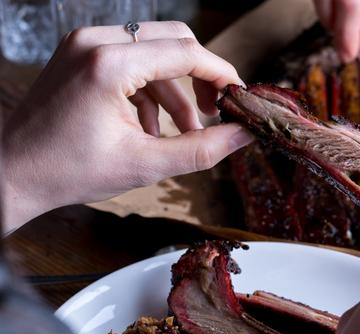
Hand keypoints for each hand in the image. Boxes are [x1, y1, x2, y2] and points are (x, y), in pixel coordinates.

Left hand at [1, 21, 253, 231]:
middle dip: (200, 77)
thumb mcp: (145, 165)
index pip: (186, 53)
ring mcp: (84, 44)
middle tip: (214, 111)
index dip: (221, 74)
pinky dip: (150, 90)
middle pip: (174, 40)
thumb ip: (202, 148)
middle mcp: (95, 42)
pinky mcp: (80, 53)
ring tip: (181, 131)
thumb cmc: (68, 171)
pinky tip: (150, 126)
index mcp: (109, 65)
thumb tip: (244, 134)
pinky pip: (132, 60)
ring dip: (175, 90)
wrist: (12, 173)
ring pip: (154, 52)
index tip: (239, 97)